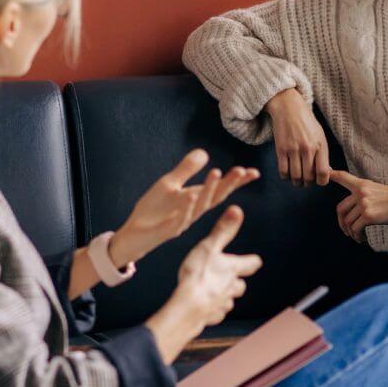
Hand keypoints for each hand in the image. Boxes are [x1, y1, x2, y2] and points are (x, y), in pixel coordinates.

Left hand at [112, 149, 258, 265]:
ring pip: (198, 206)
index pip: (220, 190)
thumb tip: (205, 152)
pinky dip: (185, 208)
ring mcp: (180, 222)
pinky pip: (177, 219)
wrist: (133, 234)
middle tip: (241, 170)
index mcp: (195, 200)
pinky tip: (190, 196)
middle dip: (228, 184)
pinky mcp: (165, 230)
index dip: (236, 182)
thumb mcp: (170, 184)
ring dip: (208, 190)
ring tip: (217, 172)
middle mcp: (192, 212)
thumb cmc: (153, 210)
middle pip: (215, 197)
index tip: (254, 172)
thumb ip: (186, 169)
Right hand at [146, 206, 262, 362]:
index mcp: (232, 269)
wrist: (188, 307)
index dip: (252, 261)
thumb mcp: (209, 247)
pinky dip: (212, 310)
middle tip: (230, 277)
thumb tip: (237, 210)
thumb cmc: (198, 275)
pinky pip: (215, 314)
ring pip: (228, 301)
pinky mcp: (211, 317)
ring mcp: (222, 304)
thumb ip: (222, 230)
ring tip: (214, 292)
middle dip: (236, 282)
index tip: (254, 260)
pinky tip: (204, 307)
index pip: (250, 264)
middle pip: (240, 286)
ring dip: (224, 296)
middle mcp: (231, 288)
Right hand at [265, 88, 329, 186]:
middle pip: (308, 177)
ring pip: (295, 176)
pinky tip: (287, 173)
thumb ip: (323, 155)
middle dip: (308, 183)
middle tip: (306, 181)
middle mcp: (307, 148)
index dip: (322, 182)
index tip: (319, 181)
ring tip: (297, 180)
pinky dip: (285, 176)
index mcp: (320, 146)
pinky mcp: (281, 149)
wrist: (289, 108)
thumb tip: (326, 173)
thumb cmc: (307, 122)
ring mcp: (293, 149)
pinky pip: (283, 171)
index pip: (324, 173)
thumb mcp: (320, 136)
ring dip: (296, 182)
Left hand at [329, 170, 387, 242]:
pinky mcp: (368, 216)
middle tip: (347, 231)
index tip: (326, 174)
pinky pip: (355, 229)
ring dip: (351, 232)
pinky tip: (362, 238)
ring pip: (348, 222)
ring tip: (358, 237)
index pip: (343, 177)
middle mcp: (360, 193)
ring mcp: (363, 204)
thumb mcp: (377, 189)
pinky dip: (357, 236)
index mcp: (362, 184)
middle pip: (340, 209)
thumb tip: (353, 209)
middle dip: (341, 223)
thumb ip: (363, 194)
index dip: (331, 175)